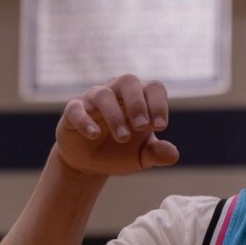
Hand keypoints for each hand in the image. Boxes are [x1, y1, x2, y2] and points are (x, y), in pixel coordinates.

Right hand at [55, 75, 178, 176]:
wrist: (89, 163)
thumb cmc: (121, 152)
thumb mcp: (141, 156)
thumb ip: (157, 153)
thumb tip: (172, 155)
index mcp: (139, 98)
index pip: (153, 88)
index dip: (159, 104)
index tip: (160, 126)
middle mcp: (117, 92)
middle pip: (129, 81)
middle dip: (138, 104)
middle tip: (142, 126)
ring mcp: (93, 99)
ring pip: (103, 94)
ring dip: (115, 115)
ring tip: (123, 137)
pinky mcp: (73, 111)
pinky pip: (76, 109)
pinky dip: (85, 120)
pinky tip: (94, 135)